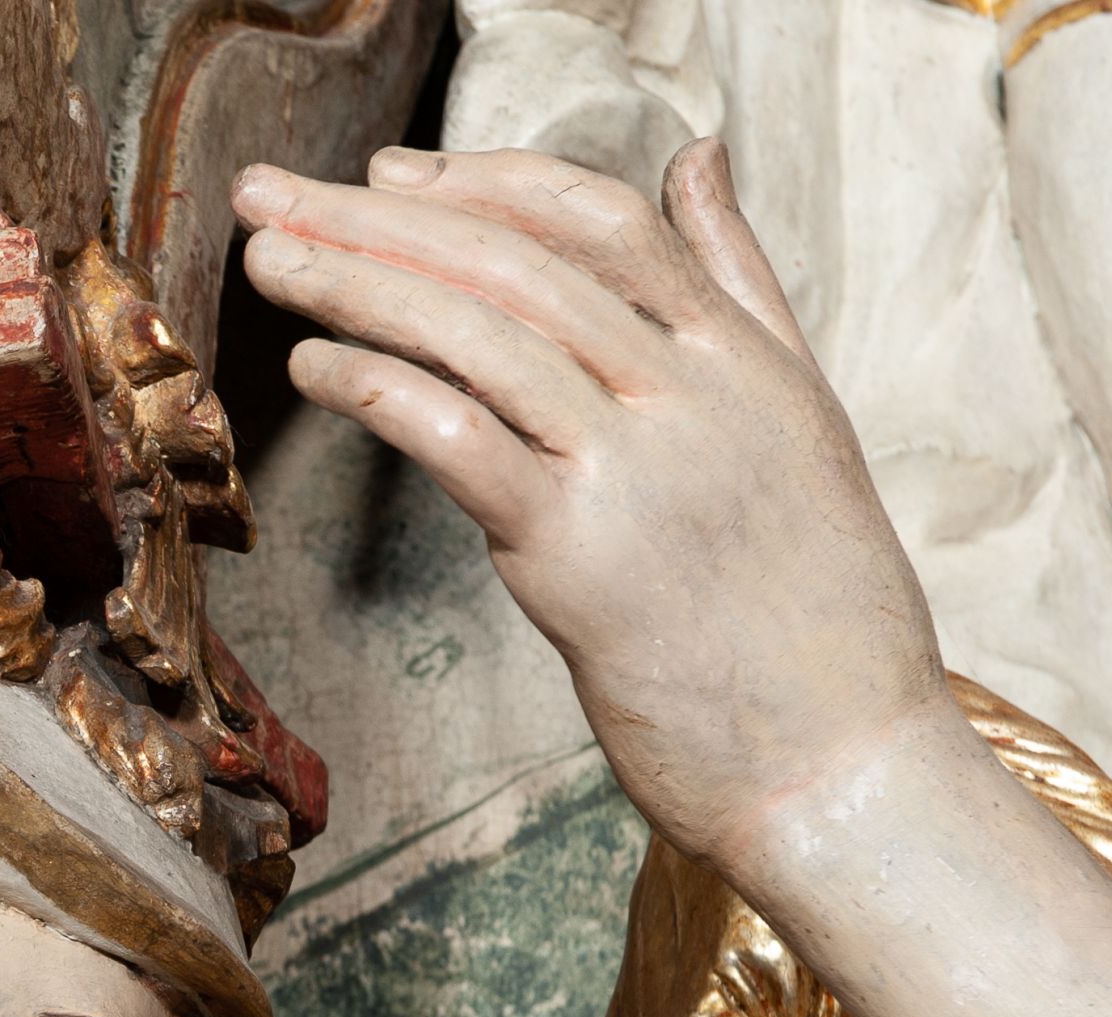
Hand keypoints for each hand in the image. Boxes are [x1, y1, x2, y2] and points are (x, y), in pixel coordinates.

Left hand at [232, 141, 964, 869]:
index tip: (383, 174)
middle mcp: (694, 394)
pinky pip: (460, 439)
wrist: (845, 764)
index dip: (479, 183)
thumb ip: (738, 285)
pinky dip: (377, 387)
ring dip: (353, 286)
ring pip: (480, 334)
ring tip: (266, 262)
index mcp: (744, 358)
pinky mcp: (582, 558)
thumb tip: (698, 156)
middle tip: (268, 194)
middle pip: (515, 263)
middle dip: (377, 218)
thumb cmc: (813, 621)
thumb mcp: (796, 420)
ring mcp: (639, 469)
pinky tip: (313, 367)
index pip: (599, 219)